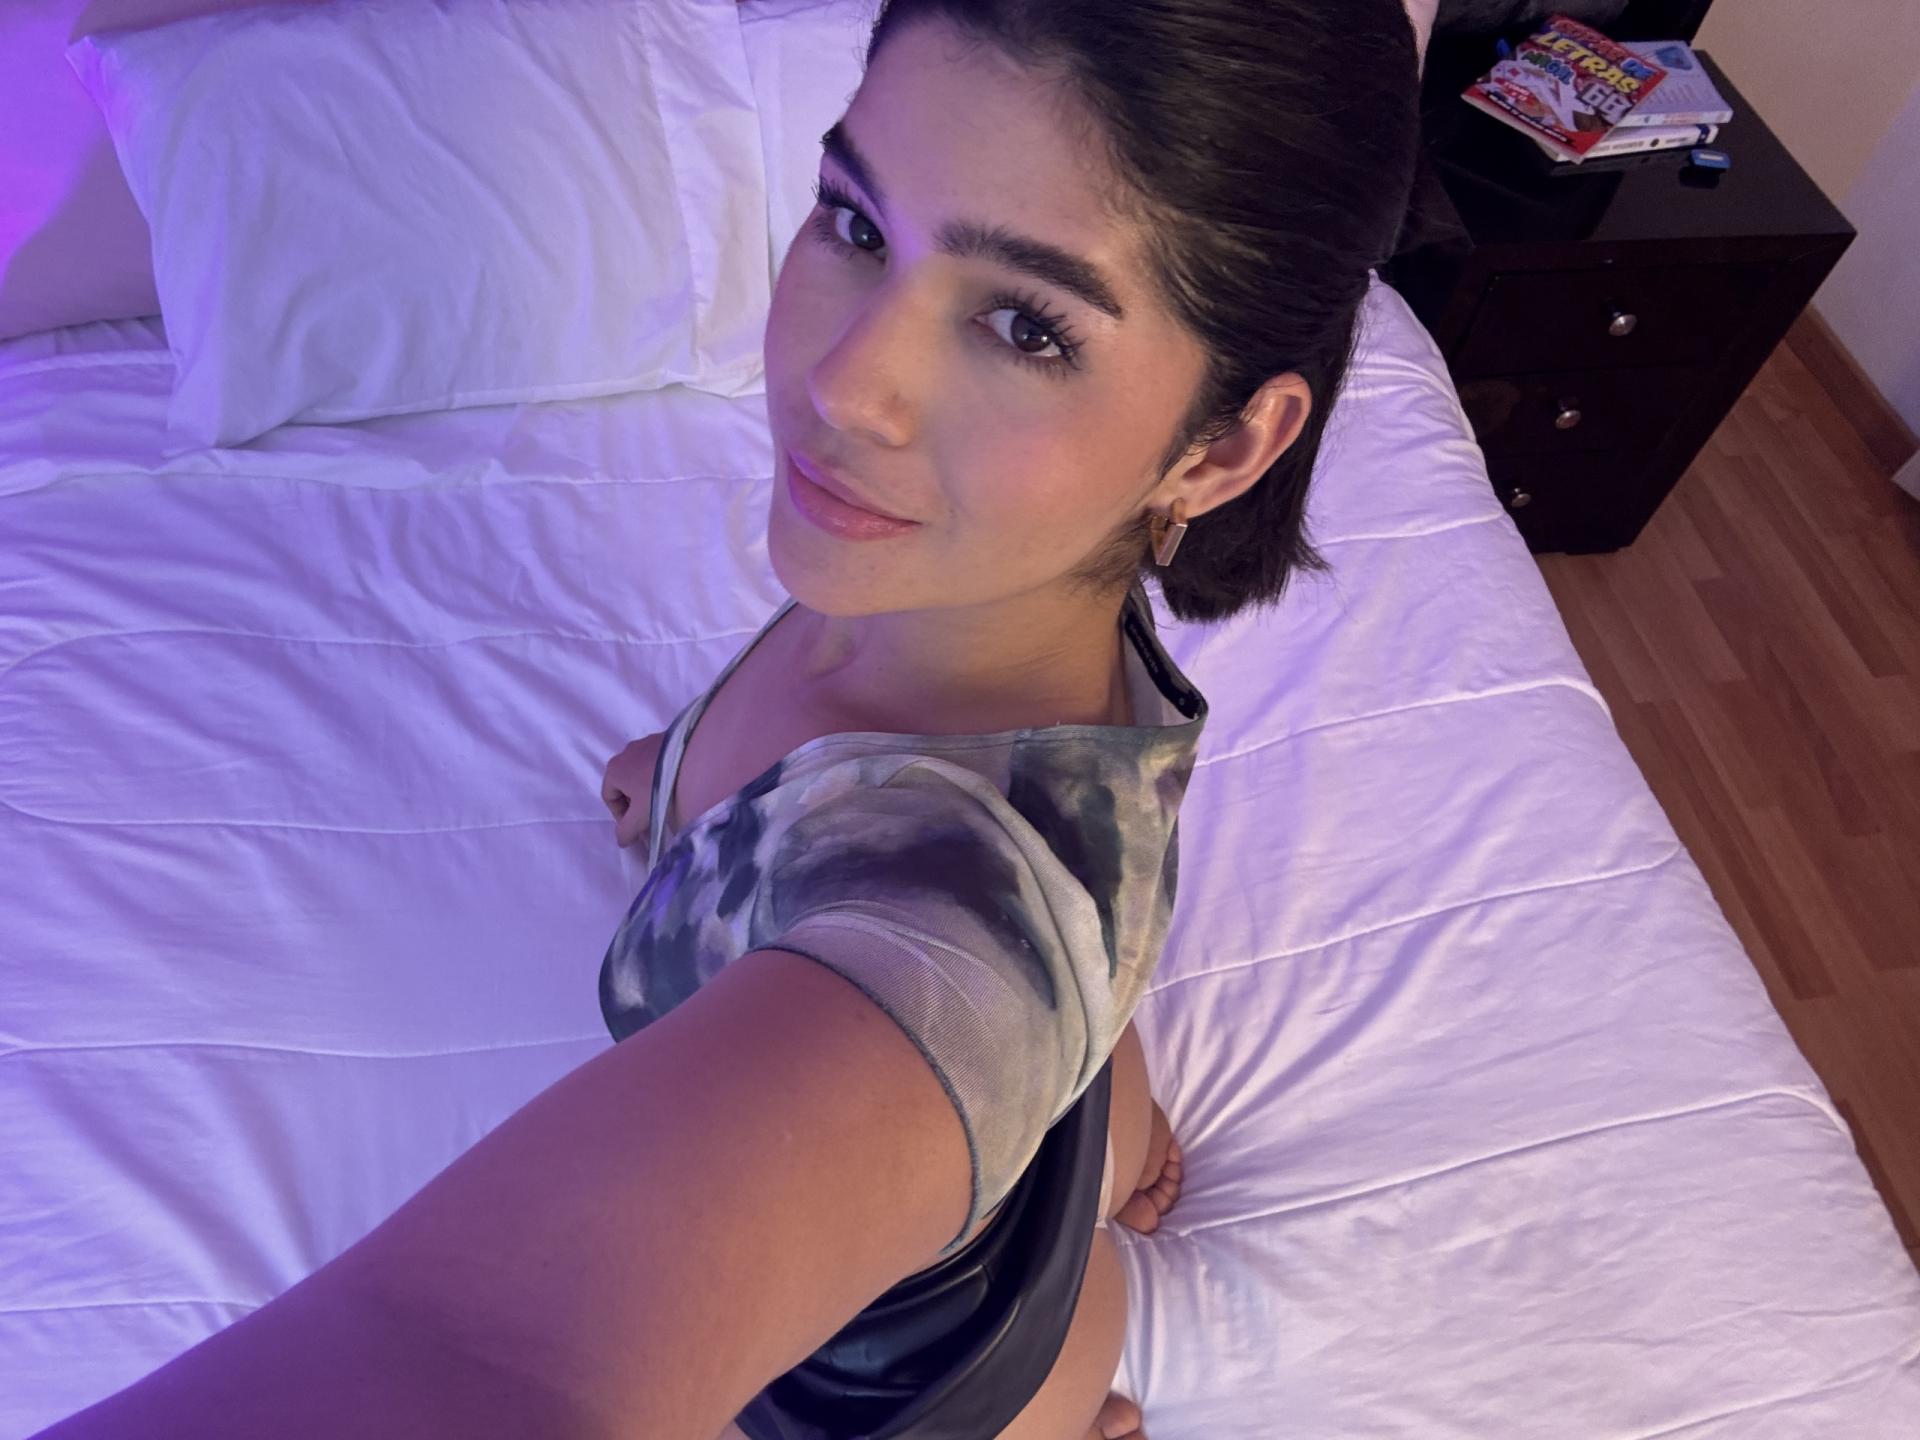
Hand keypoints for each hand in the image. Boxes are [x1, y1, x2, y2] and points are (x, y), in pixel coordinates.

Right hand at [601, 733, 664, 848]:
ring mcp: (646, 742)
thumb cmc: (659, 789)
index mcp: (614, 769)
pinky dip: (660, 775)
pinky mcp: (664, 739)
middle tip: (649, 815)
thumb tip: (621, 841)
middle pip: (624, 784)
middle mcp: (626, 752)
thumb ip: (627, 831)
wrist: (693, 760)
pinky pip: (656, 761)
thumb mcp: (641, 816)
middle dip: (634, 803)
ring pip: (640, 772)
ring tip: (664, 800)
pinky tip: (674, 783)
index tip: (636, 826)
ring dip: (647, 788)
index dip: (621, 816)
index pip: (609, 797)